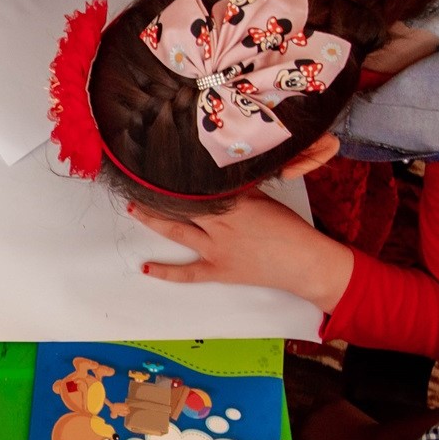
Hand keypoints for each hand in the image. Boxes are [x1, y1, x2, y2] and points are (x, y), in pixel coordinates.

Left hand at [128, 191, 355, 310]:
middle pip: (182, 205)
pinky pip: (187, 273)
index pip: (198, 186)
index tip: (160, 166)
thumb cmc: (291, 230)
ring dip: (153, 220)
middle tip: (138, 183)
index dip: (177, 177)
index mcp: (235, 204)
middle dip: (158, 194)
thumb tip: (224, 177)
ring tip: (134, 209)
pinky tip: (145, 267)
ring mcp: (217, 249)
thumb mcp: (267, 200)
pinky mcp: (219, 271)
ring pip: (178, 231)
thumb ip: (243, 190)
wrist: (304, 263)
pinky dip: (165, 271)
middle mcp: (221, 225)